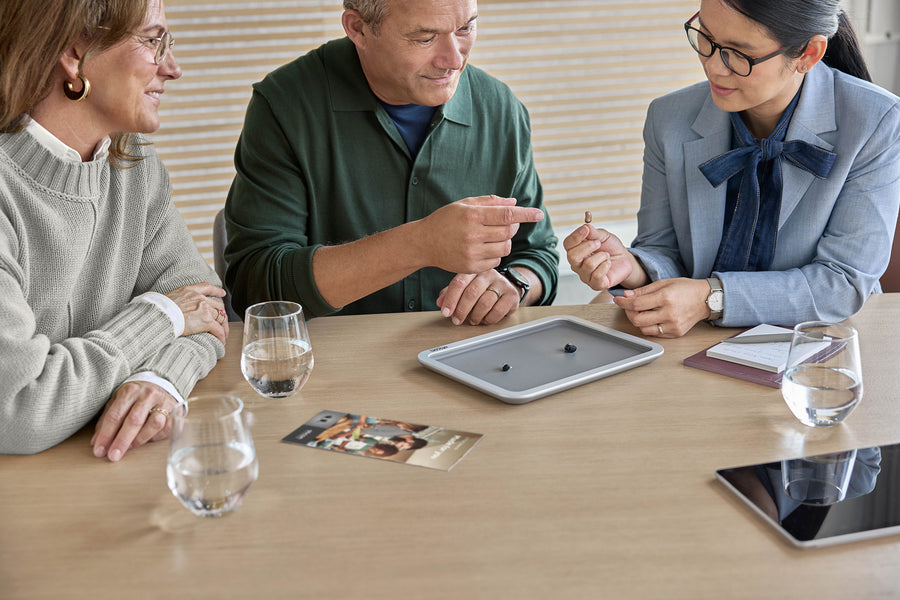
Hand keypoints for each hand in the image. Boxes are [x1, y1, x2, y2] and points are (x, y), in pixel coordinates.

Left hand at [91, 381, 176, 461]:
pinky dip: (152, 438)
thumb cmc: (135, 398)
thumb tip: (96, 442)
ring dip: (139, 440)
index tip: (99, 450)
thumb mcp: (118, 402)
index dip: (106, 434)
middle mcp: (148, 395)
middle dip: (122, 441)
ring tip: (128, 449)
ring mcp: (164, 404)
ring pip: (153, 424)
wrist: (159, 387)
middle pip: (134, 420)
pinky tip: (143, 441)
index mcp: (130, 391)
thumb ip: (107, 420)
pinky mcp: (174, 413)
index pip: (115, 415)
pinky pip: (164, 429)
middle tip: (113, 456)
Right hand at [165, 282, 228, 343]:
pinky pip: (218, 330)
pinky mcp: (206, 321)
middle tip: (221, 323)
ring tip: (223, 334)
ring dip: (223, 327)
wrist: (159, 315)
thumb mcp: (169, 298)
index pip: (207, 287)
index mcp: (190, 291)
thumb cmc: (159, 310)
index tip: (222, 293)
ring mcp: (204, 309)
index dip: (217, 291)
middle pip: (218, 306)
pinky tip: (221, 341)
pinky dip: (222, 336)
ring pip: (221, 318)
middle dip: (221, 314)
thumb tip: (177, 308)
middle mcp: (200, 298)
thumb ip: (179, 301)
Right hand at [418, 195, 543, 273]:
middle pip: (508, 232)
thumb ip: (490, 202)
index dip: (525, 214)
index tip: (538, 214)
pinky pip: (495, 261)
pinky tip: (484, 248)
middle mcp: (472, 235)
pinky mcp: (470, 267)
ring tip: (493, 235)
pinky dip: (495, 254)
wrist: (424, 242)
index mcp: (472, 216)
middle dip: (512, 226)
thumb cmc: (445, 220)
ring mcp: (471, 253)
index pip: (507, 215)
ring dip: (504, 241)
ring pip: (504, 248)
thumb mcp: (464, 204)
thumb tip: (514, 202)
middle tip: (505, 222)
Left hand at [436, 270, 519, 325]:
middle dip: (461, 310)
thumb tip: (440, 302)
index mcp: (474, 270)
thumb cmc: (483, 288)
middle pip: (471, 293)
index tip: (445, 312)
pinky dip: (489, 319)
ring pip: (484, 303)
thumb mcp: (466, 287)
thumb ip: (451, 293)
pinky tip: (485, 319)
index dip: (451, 299)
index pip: (459, 282)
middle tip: (457, 320)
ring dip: (475, 316)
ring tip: (472, 320)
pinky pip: (498, 311)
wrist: (508, 287)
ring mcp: (501, 283)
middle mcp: (488, 274)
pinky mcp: (511, 295)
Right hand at [563, 225, 643, 289]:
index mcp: (576, 251)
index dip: (575, 236)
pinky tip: (608, 264)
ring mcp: (585, 275)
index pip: (567, 244)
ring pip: (588, 265)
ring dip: (601, 256)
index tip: (586, 229)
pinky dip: (605, 266)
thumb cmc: (610, 248)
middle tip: (598, 243)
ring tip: (606, 255)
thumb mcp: (603, 236)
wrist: (624, 260)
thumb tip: (585, 227)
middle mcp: (577, 264)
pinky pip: (597, 275)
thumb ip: (593, 232)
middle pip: (572, 256)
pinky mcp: (595, 284)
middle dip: (588, 247)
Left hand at [613, 278, 710, 337]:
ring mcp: (673, 326)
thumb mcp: (664, 283)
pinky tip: (651, 318)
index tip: (618, 300)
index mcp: (666, 298)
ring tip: (640, 312)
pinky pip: (654, 333)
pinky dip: (648, 326)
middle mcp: (669, 314)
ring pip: (644, 329)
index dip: (623, 303)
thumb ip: (643, 290)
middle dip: (628, 313)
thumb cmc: (686, 289)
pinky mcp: (675, 333)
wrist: (706, 299)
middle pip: (637, 319)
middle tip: (628, 306)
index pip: (636, 304)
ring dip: (637, 321)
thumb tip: (626, 296)